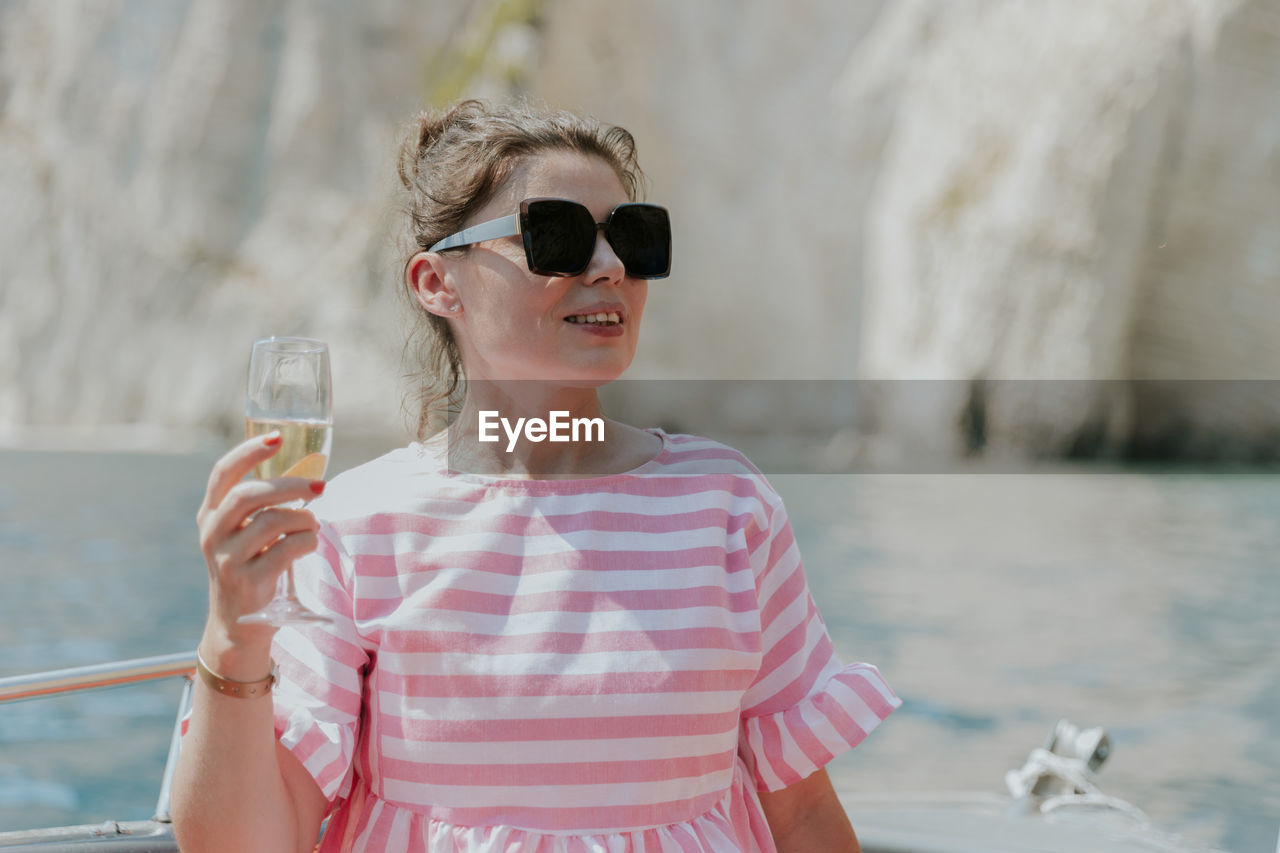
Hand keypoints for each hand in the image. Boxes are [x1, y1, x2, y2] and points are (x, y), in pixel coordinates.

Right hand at [196, 432, 323, 650]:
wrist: (238, 624)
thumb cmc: (251, 565)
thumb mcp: (245, 532)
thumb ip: (264, 505)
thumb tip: (310, 473)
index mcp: (210, 514)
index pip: (223, 473)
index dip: (249, 452)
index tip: (277, 437)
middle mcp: (212, 533)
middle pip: (248, 494)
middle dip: (289, 485)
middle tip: (320, 486)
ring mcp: (226, 559)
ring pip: (272, 522)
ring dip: (304, 518)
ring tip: (313, 524)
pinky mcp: (247, 581)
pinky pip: (286, 549)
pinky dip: (307, 541)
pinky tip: (310, 543)